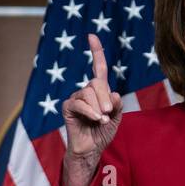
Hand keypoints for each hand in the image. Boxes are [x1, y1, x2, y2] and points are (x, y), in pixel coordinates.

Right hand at [61, 34, 122, 185]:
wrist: (91, 150)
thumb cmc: (103, 133)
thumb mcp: (116, 118)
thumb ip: (117, 105)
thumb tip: (114, 93)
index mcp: (99, 91)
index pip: (98, 68)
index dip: (96, 52)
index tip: (91, 36)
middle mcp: (86, 91)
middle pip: (96, 82)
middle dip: (105, 97)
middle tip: (108, 113)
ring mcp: (76, 98)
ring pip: (88, 92)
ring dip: (99, 107)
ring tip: (102, 120)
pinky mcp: (67, 108)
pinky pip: (79, 103)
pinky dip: (90, 111)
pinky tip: (96, 119)